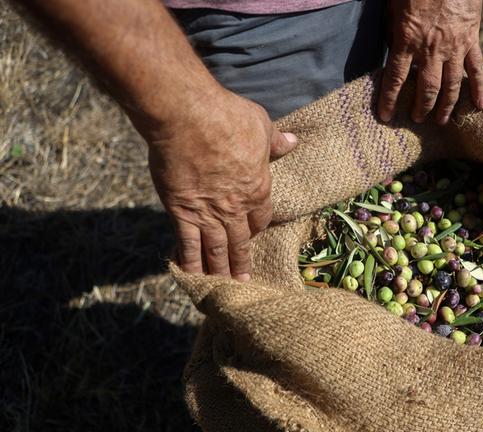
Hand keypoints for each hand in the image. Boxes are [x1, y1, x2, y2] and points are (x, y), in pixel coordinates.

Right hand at [143, 87, 296, 280]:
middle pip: (240, 241)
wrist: (188, 117)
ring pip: (215, 249)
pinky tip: (188, 275)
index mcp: (258, 189)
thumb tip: (292, 141)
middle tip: (243, 283)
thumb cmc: (228, 117)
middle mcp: (235, 208)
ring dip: (218, 270)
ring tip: (220, 288)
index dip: (257, 228)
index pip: (261, 218)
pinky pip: (187, 243)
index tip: (253, 236)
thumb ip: (275, 140)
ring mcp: (208, 213)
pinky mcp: (182, 212)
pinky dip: (188, 261)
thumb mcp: (261, 125)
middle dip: (241, 262)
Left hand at [378, 0, 482, 124]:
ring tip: (440, 121)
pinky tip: (481, 106)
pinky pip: (476, 69)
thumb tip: (391, 49)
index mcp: (407, 40)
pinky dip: (480, 89)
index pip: (395, 78)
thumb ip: (392, 32)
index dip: (389, 99)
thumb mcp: (394, 8)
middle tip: (417, 120)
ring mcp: (453, 47)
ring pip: (451, 85)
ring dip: (446, 106)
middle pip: (426, 88)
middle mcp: (431, 49)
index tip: (385, 116)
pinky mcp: (471, 41)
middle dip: (421, 108)